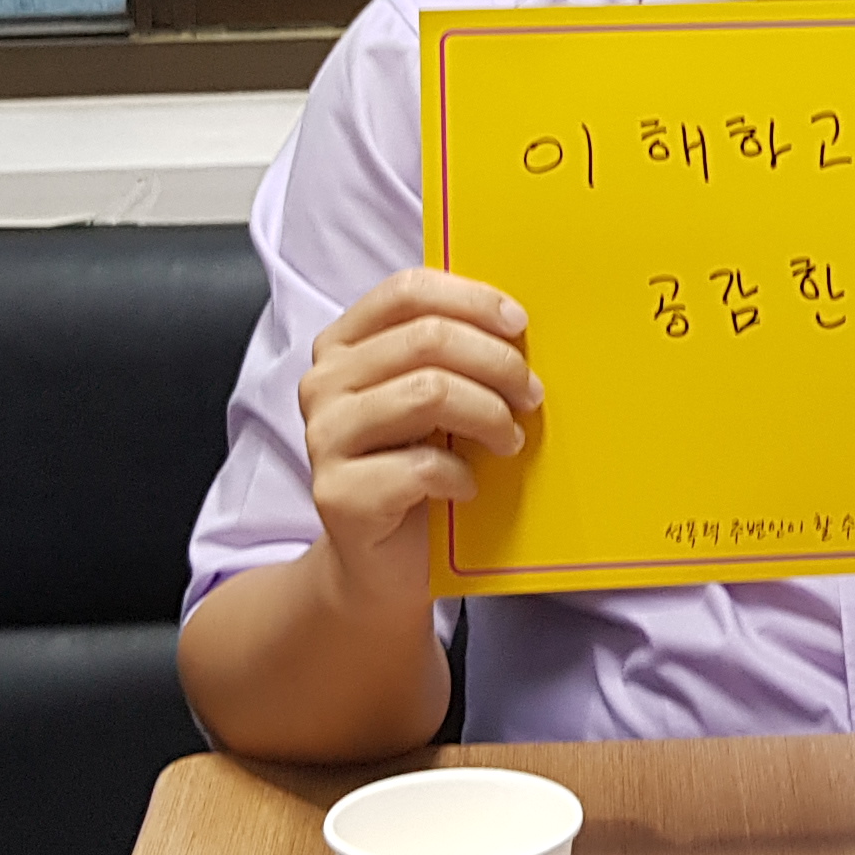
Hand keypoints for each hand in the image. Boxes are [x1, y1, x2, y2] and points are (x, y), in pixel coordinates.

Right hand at [297, 268, 542, 599]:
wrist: (385, 563)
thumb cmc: (417, 468)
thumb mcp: (433, 400)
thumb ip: (453, 356)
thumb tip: (518, 323)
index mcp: (344, 344)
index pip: (407, 291)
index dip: (472, 300)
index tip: (520, 324)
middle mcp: (323, 383)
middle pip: (428, 339)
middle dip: (497, 362)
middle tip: (531, 394)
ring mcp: (324, 438)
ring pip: (429, 393)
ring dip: (489, 415)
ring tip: (509, 439)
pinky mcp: (338, 493)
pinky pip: (422, 466)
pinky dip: (462, 474)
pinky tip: (468, 486)